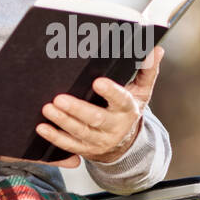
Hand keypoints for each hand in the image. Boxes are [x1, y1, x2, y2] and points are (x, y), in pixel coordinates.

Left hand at [37, 46, 163, 163]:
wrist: (125, 142)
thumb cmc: (129, 108)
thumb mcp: (142, 90)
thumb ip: (147, 70)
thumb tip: (156, 50)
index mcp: (128, 109)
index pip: (121, 100)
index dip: (111, 92)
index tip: (98, 81)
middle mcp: (115, 127)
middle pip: (96, 119)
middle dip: (77, 109)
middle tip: (59, 98)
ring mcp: (99, 140)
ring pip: (80, 132)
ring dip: (62, 121)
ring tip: (48, 109)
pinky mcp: (86, 149)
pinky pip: (69, 145)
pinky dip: (55, 137)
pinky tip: (42, 128)